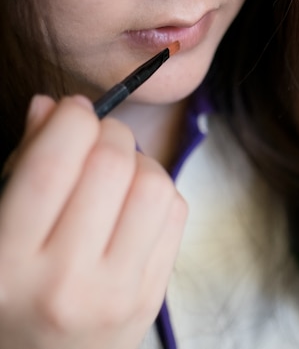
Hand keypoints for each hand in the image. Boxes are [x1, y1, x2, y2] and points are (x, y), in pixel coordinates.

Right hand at [0, 95, 186, 348]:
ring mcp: (119, 292)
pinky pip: (176, 213)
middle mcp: (66, 281)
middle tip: (98, 136)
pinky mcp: (153, 297)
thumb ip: (21, 168)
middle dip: (110, 132)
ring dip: (141, 160)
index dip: (71, 119)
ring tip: (118, 170)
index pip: (54, 164)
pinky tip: (135, 202)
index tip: (72, 110)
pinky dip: (160, 190)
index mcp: (8, 263)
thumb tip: (52, 107)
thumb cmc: (10, 297)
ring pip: (155, 185)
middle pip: (113, 166)